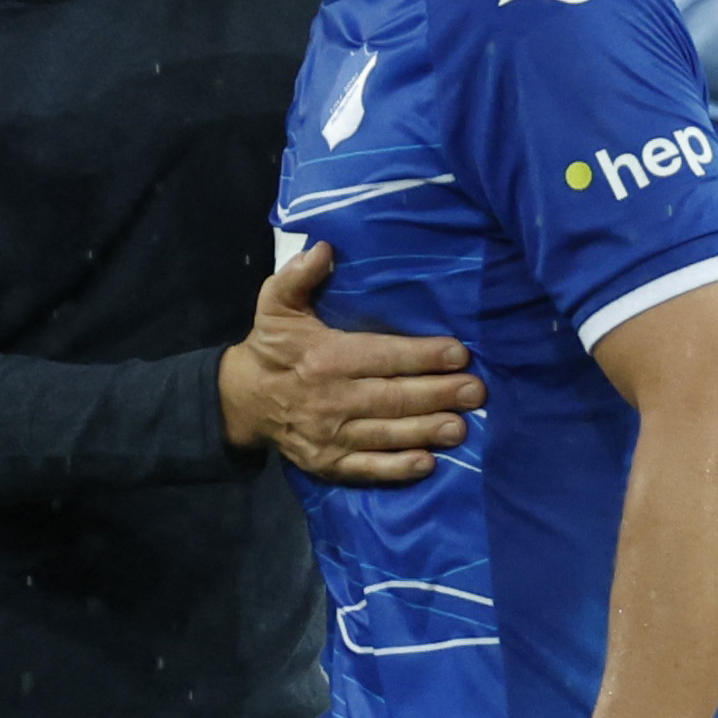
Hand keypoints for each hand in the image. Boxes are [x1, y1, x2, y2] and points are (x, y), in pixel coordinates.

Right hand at [219, 241, 480, 481]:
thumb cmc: (272, 348)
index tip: (458, 353)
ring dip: (426, 431)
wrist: (242, 401)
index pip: (381, 356)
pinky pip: (368, 468)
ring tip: (461, 427)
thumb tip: (324, 248)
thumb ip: (298, 276)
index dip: (421, 355)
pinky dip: (398, 469)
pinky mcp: (329, 463)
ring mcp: (330, 435)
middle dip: (437, 394)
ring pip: (387, 434)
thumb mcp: (275, 305)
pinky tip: (428, 463)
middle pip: (393, 397)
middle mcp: (330, 398)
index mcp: (324, 357)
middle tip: (476, 391)